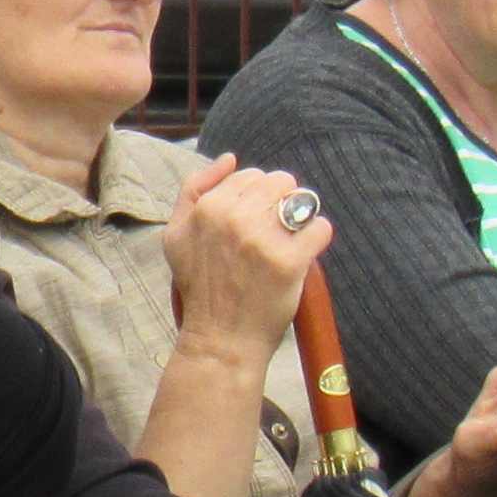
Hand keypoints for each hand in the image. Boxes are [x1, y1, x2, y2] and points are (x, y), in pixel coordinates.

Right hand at [163, 154, 333, 373]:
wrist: (220, 338)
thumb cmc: (200, 288)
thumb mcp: (176, 236)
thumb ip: (194, 190)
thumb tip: (229, 158)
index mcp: (207, 208)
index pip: (250, 175)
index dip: (256, 197)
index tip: (253, 223)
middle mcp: (234, 218)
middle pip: (279, 182)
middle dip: (281, 203)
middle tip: (274, 232)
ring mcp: (263, 239)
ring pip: (301, 200)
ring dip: (300, 218)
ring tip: (288, 241)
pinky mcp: (290, 261)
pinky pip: (320, 227)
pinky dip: (317, 238)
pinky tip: (302, 254)